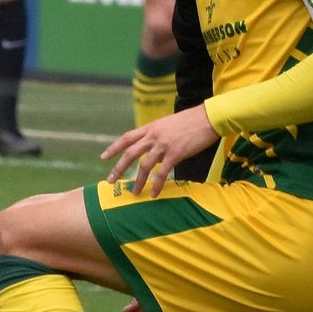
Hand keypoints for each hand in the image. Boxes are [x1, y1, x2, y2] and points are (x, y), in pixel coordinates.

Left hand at [102, 105, 216, 196]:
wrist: (208, 118)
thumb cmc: (192, 121)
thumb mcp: (169, 124)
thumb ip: (158, 135)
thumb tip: (153, 149)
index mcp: (151, 127)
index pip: (127, 138)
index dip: (114, 148)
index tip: (104, 157)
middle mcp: (154, 136)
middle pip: (130, 153)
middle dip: (118, 168)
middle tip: (110, 180)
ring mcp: (164, 145)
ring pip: (144, 165)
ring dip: (138, 181)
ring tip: (135, 192)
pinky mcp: (175, 153)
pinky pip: (162, 172)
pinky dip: (156, 184)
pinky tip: (153, 193)